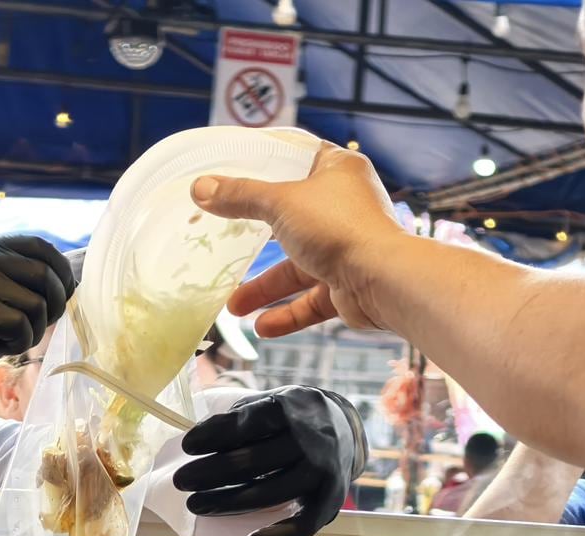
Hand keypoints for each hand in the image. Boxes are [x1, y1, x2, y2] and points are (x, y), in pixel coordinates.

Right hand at [0, 236, 74, 421]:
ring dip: (29, 333)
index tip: (58, 301)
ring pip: (35, 306)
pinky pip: (20, 327)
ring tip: (0, 337)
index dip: (61, 275)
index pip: (41, 248)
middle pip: (44, 276)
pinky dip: (15, 345)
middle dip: (51, 309)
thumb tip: (77, 278)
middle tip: (29, 328)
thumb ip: (25, 282)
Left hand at [173, 386, 367, 535]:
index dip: (215, 434)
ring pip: (271, 492)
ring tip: (195, 504)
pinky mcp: (331, 499)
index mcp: (291, 408)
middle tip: (180, 480)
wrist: (347, 429)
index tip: (186, 445)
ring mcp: (323, 470)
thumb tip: (198, 437)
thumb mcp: (270, 402)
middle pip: (254, 460)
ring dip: (228, 503)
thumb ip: (240, 417)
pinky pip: (304, 523)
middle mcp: (311, 439)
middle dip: (211, 472)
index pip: (248, 422)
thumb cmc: (291, 419)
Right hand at [191, 143, 404, 336]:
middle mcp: (343, 208)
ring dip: (265, 288)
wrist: (384, 280)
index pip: (296, 159)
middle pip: (289, 219)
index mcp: (336, 172)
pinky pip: (311, 299)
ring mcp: (346, 248)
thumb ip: (240, 197)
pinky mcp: (347, 284)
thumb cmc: (339, 228)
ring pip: (297, 267)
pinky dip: (287, 313)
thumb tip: (201, 188)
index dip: (266, 163)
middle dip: (255, 241)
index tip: (233, 171)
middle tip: (224, 245)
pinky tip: (261, 328)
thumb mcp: (280, 204)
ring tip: (233, 308)